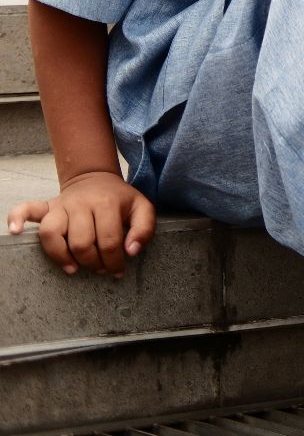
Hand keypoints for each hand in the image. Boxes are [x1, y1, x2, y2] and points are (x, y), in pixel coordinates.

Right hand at [8, 171, 155, 277]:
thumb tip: (131, 251)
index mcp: (107, 204)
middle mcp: (81, 204)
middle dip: (92, 262)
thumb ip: (144, 229)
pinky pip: (26, 209)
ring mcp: (61, 205)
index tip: (117, 271)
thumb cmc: (120, 199)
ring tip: (73, 268)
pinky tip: (14, 232)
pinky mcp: (46, 206)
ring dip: (61, 256)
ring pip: (52, 233)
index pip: (108, 241)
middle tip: (100, 269)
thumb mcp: (142, 208)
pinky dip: (16, 219)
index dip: (114, 261)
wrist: (96, 178)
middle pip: (81, 242)